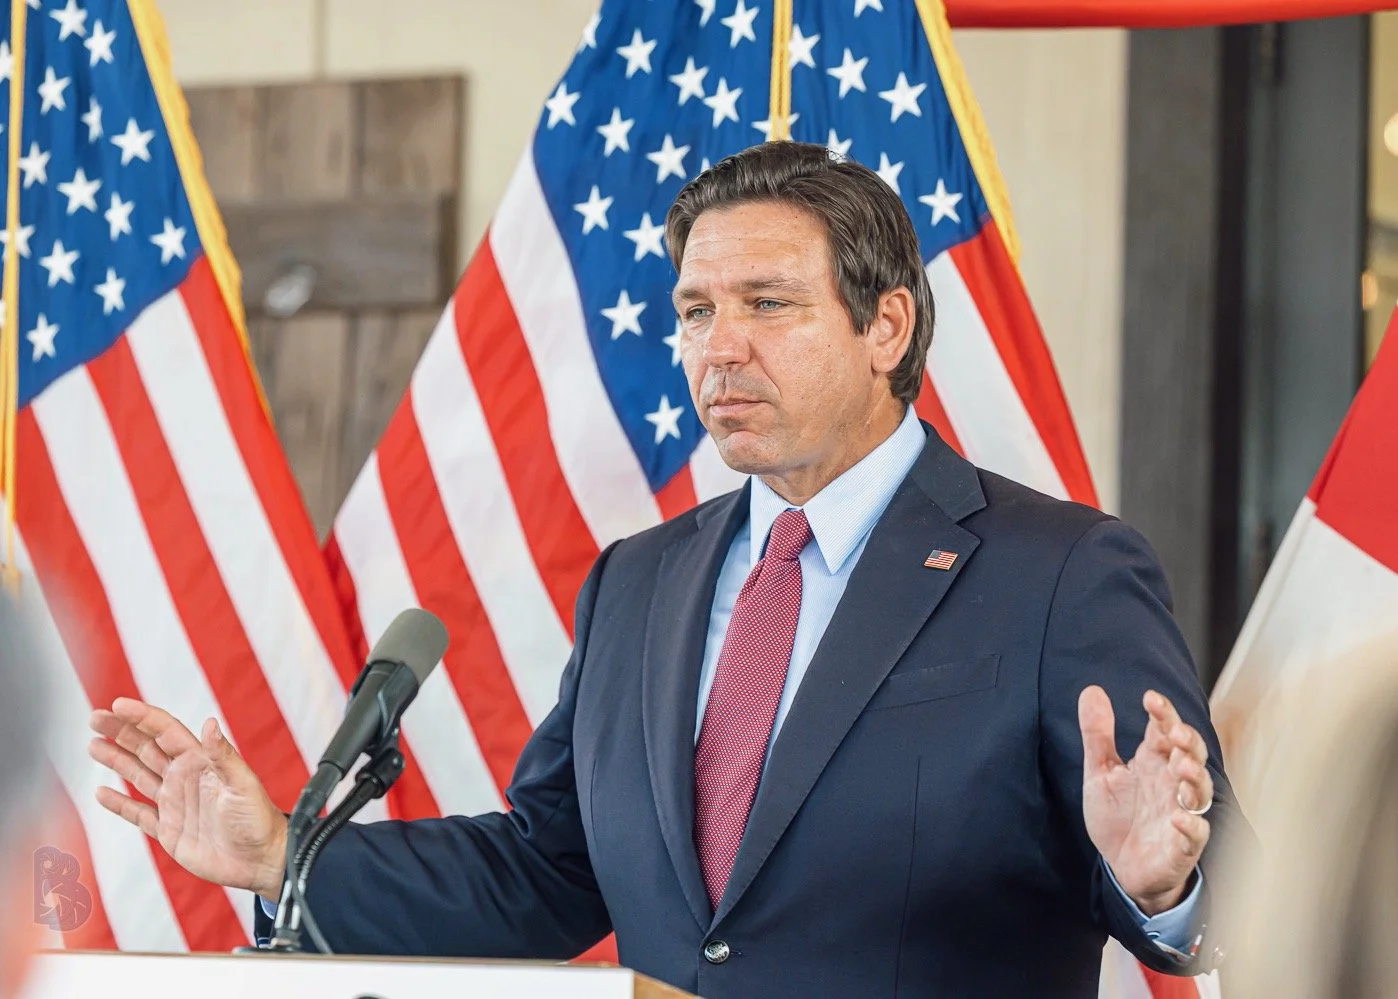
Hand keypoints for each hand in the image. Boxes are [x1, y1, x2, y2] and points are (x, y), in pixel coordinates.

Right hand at [88, 698, 287, 900]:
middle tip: (95, 717)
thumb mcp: (242, 784)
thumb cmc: (258, 819)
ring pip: (138, 775)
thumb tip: (209, 723)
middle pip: (146, 748)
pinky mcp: (169, 830)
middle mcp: (185, 778)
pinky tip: (102, 792)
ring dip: (116, 759)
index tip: (118, 705)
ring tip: (93, 744)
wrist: (260, 860)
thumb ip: (223, 755)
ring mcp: (175, 803)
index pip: (166, 732)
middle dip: (121, 731)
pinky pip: (138, 813)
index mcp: (201, 762)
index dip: (142, 718)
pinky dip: (119, 804)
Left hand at [1078, 686, 1212, 914]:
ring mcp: (1180, 813)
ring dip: (1194, 779)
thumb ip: (1097, 734)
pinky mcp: (1182, 846)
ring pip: (1199, 791)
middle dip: (1188, 743)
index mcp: (1153, 763)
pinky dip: (1190, 827)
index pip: (1164, 731)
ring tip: (1181, 767)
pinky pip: (1194, 835)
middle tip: (1175, 733)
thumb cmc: (1119, 816)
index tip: (1150, 699)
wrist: (1121, 867)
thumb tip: (1091, 690)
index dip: (1163, 714)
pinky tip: (1178, 819)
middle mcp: (1171, 784)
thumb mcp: (1100, 772)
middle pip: (1190, 756)